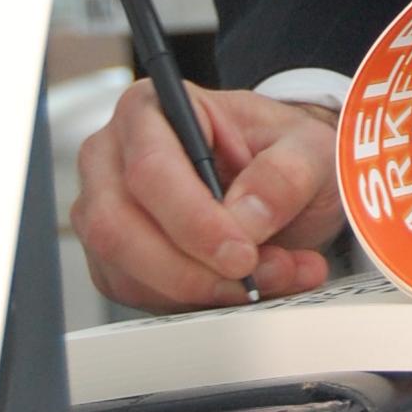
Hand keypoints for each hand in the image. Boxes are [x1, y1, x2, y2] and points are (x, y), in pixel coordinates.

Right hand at [73, 84, 344, 310]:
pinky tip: (237, 287)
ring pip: (125, 270)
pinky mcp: (112, 258)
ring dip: (199, 290)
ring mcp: (102, 209)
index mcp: (151, 108)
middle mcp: (113, 156)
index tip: (242, 253)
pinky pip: (135, 294)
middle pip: (118, 226)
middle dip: (191, 268)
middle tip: (252, 278)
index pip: (151, 168)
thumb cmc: (280, 152)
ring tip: (266, 279)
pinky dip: (191, 302)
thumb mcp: (308, 148)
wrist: (281, 181)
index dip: (193, 219)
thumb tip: (247, 217)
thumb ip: (286, 174)